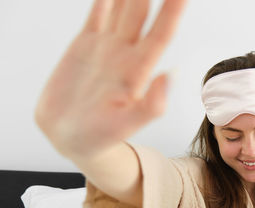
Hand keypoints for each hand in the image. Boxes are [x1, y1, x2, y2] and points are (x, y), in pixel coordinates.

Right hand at [35, 0, 185, 158]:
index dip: (172, 11)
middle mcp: (125, 54)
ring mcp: (106, 47)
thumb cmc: (99, 137)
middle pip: (143, 12)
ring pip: (123, 8)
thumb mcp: (124, 125)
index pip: (161, 34)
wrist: (70, 137)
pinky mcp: (85, 45)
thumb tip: (173, 74)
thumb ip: (150, 105)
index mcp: (137, 71)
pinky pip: (97, 14)